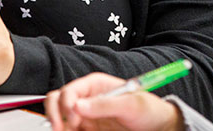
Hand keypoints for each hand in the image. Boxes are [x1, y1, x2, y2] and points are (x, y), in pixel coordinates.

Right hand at [44, 73, 184, 130]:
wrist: (158, 127)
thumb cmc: (148, 110)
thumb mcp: (131, 105)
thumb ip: (105, 104)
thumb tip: (78, 105)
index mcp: (95, 85)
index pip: (70, 90)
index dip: (66, 103)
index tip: (74, 118)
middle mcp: (87, 98)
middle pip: (58, 100)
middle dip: (54, 113)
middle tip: (60, 128)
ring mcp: (86, 115)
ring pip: (60, 117)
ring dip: (59, 125)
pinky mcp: (88, 129)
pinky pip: (70, 130)